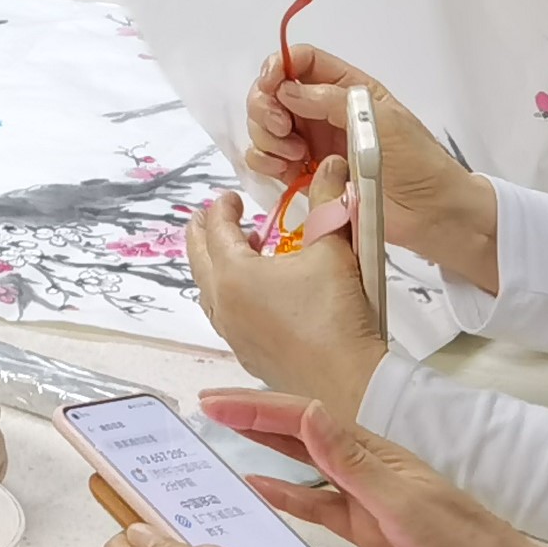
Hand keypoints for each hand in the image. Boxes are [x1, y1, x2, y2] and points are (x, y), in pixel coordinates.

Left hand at [182, 187, 387, 413]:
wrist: (348, 381)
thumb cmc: (336, 314)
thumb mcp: (333, 249)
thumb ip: (328, 203)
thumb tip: (330, 165)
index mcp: (233, 273)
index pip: (216, 229)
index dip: (222, 208)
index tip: (231, 198)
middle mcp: (223, 304)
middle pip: (199, 260)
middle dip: (203, 235)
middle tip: (211, 219)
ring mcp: (233, 334)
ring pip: (209, 292)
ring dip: (215, 269)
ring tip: (234, 256)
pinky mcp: (248, 356)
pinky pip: (226, 318)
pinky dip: (229, 298)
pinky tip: (253, 299)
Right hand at [202, 389, 547, 546]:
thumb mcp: (404, 505)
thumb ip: (352, 462)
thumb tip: (306, 410)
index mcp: (375, 455)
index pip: (304, 419)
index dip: (256, 408)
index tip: (212, 402)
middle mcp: (367, 468)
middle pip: (300, 433)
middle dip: (253, 416)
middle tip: (205, 407)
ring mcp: (367, 500)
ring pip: (304, 464)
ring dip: (265, 447)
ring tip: (222, 436)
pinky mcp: (370, 531)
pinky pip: (317, 505)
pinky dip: (287, 494)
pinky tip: (261, 488)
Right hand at [242, 44, 495, 286]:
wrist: (430, 212)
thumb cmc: (417, 160)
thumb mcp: (384, 120)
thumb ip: (333, 100)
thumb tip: (286, 90)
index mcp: (344, 87)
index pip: (300, 61)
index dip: (278, 66)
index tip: (271, 86)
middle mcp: (321, 111)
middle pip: (271, 92)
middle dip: (266, 108)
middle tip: (284, 130)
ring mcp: (310, 142)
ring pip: (263, 126)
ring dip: (267, 138)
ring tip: (297, 157)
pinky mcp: (303, 174)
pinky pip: (265, 160)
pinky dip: (265, 162)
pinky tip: (289, 171)